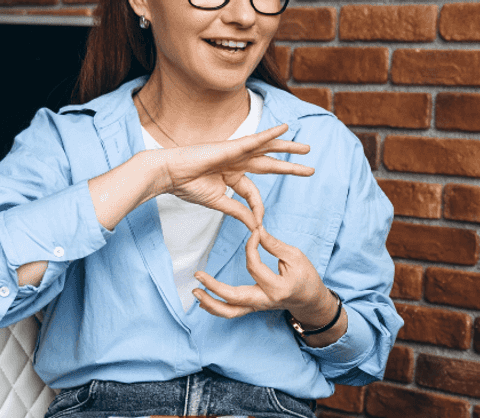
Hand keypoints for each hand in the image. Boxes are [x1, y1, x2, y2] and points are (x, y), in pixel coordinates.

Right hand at [160, 124, 314, 232]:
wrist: (169, 174)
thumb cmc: (187, 186)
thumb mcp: (218, 203)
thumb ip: (239, 212)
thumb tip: (256, 226)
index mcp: (232, 177)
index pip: (254, 194)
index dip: (258, 209)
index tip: (259, 224)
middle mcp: (237, 163)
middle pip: (270, 164)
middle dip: (290, 167)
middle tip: (310, 169)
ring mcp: (236, 153)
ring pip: (268, 149)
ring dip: (288, 147)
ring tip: (306, 148)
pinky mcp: (232, 147)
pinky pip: (256, 139)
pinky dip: (271, 134)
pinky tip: (286, 129)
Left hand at [193, 227, 337, 326]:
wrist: (311, 301)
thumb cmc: (306, 278)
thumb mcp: (295, 257)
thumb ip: (274, 245)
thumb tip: (256, 230)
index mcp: (277, 288)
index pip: (254, 266)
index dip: (251, 246)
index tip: (255, 233)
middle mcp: (265, 301)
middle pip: (234, 298)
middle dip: (214, 288)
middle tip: (198, 275)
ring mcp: (258, 307)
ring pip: (230, 312)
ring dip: (211, 304)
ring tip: (195, 292)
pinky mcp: (254, 308)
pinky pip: (233, 312)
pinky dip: (217, 308)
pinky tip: (203, 301)